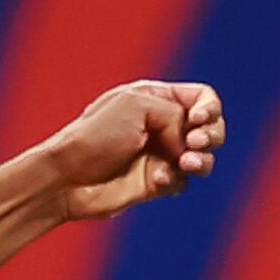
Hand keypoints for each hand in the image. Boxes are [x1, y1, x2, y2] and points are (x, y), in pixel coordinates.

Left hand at [49, 80, 225, 222]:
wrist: (68, 177)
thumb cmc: (96, 135)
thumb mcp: (137, 106)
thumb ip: (175, 116)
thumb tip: (190, 146)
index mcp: (155, 98)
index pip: (202, 97)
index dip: (209, 108)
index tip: (196, 120)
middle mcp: (161, 125)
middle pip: (211, 128)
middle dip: (210, 136)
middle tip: (194, 143)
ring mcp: (160, 155)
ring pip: (203, 158)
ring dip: (200, 161)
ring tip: (184, 164)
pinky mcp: (156, 182)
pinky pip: (183, 182)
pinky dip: (174, 180)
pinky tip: (155, 181)